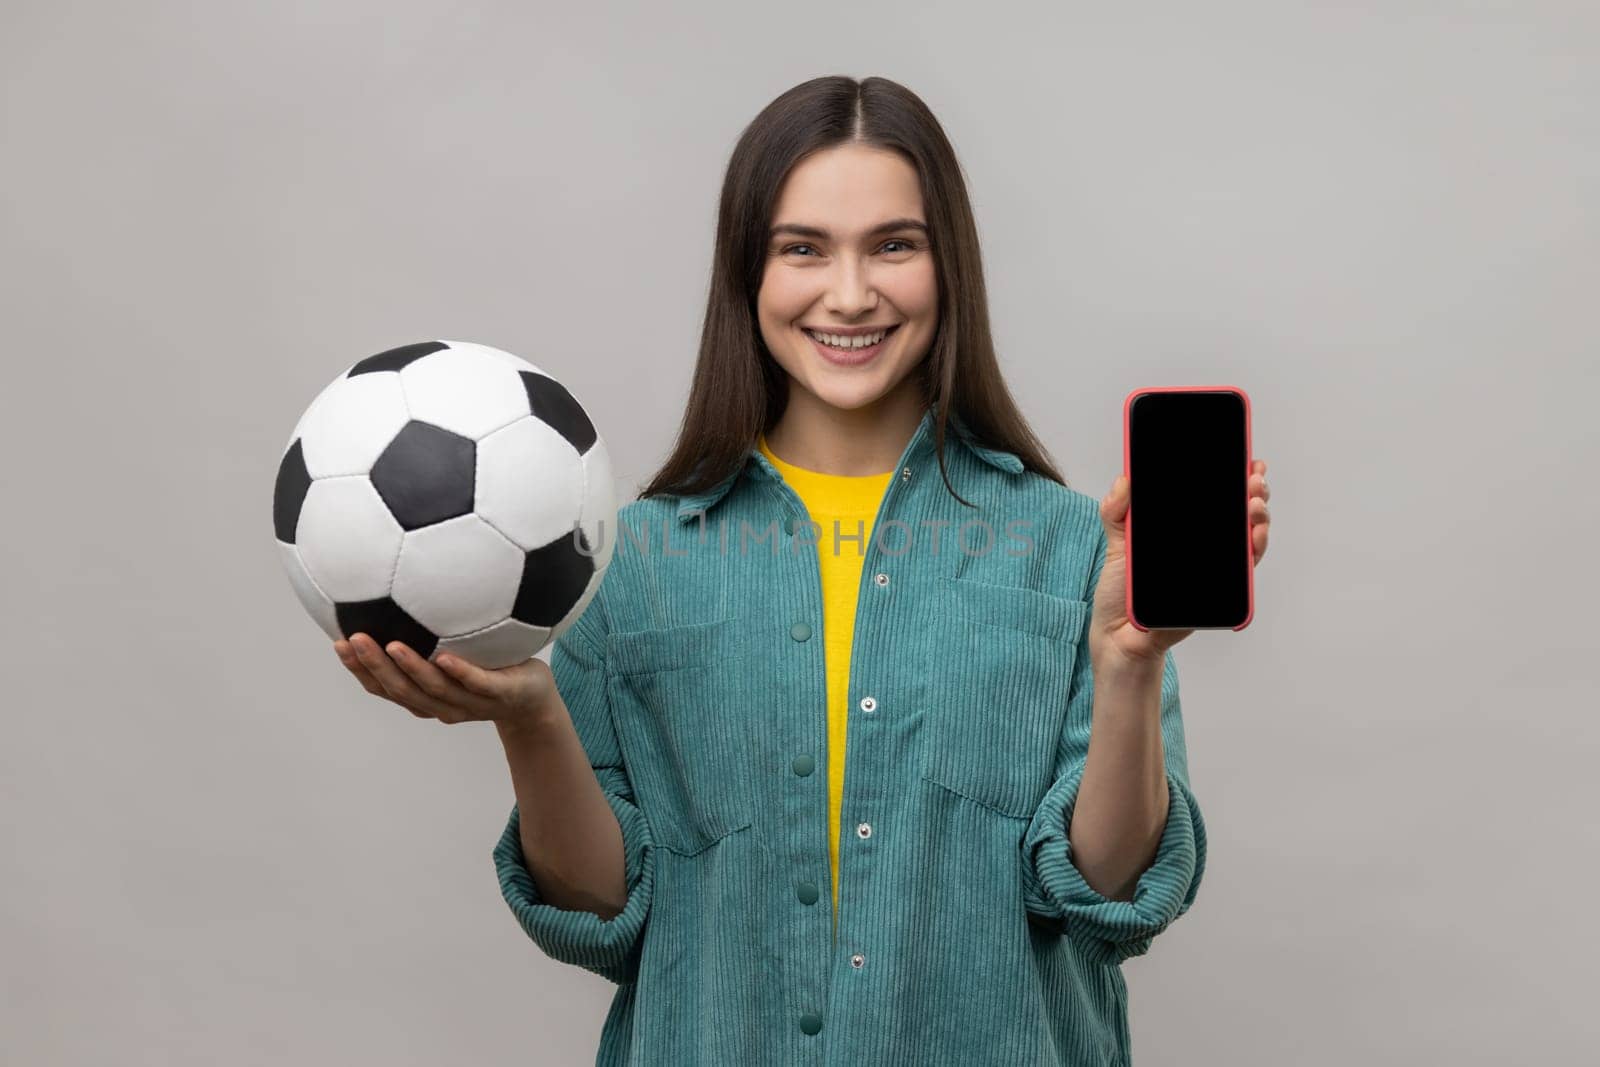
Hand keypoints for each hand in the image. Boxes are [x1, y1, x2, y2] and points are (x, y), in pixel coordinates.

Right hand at [334, 633, 557, 728]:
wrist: (536, 700)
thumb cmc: (489, 671)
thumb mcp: (455, 651)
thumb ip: (426, 635)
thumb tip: (398, 593)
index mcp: (426, 698)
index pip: (385, 688)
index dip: (360, 669)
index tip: (338, 644)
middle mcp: (444, 705)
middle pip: (402, 690)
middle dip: (374, 666)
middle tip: (353, 640)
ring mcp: (473, 702)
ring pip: (436, 689)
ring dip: (410, 668)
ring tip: (391, 644)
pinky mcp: (502, 694)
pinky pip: (479, 683)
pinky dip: (461, 672)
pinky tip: (445, 657)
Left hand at [1089, 459, 1271, 669]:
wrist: (1117, 636)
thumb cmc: (1122, 591)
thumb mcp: (1117, 543)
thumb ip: (1116, 511)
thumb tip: (1124, 479)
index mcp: (1183, 530)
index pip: (1214, 498)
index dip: (1233, 477)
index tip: (1247, 459)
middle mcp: (1204, 546)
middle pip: (1237, 514)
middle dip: (1252, 492)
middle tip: (1253, 478)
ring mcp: (1213, 568)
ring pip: (1247, 539)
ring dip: (1257, 519)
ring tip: (1254, 503)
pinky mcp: (1216, 592)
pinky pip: (1241, 572)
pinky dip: (1252, 552)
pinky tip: (1254, 537)